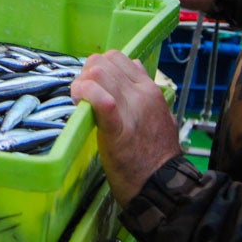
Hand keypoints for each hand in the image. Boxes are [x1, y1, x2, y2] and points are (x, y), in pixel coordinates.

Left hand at [71, 50, 182, 204]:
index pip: (117, 57)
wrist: (162, 184)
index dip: (98, 66)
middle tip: (80, 94)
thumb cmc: (157, 154)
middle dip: (85, 74)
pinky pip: (101, 99)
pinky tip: (80, 104)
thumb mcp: (159, 114)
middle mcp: (142, 94)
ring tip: (79, 101)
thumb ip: (146, 91)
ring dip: (81, 84)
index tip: (91, 84)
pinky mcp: (118, 128)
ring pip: (97, 73)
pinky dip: (86, 95)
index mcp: (150, 89)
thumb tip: (136, 66)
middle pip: (103, 62)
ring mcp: (132, 109)